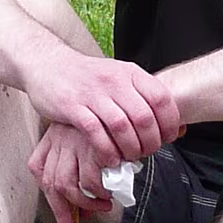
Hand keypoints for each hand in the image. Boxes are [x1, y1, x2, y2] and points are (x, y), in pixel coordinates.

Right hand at [21, 49, 181, 165]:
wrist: (49, 64)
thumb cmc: (87, 77)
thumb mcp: (118, 77)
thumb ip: (141, 96)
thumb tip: (173, 124)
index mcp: (130, 73)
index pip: (161, 97)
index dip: (170, 122)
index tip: (169, 137)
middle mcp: (114, 81)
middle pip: (144, 117)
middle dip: (150, 142)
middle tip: (147, 152)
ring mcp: (93, 93)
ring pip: (122, 127)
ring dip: (130, 149)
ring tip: (129, 157)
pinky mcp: (73, 107)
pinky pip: (96, 133)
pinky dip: (107, 150)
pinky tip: (110, 159)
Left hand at [28, 123, 114, 222]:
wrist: (133, 104)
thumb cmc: (114, 125)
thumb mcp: (90, 140)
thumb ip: (81, 168)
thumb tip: (80, 210)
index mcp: (55, 133)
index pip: (37, 166)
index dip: (47, 191)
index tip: (59, 212)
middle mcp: (60, 136)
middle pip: (50, 182)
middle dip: (61, 212)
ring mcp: (74, 141)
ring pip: (65, 185)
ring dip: (83, 204)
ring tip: (101, 206)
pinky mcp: (92, 146)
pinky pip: (89, 181)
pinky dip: (97, 194)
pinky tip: (108, 194)